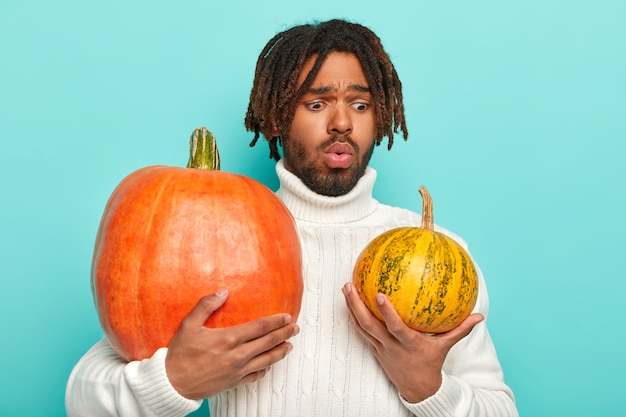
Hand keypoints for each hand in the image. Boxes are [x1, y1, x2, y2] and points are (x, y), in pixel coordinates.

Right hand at [165, 288, 298, 399]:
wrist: (172, 383)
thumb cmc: (180, 354)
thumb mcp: (189, 324)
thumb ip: (207, 305)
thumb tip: (223, 291)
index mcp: (229, 338)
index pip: (260, 327)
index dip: (276, 321)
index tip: (286, 317)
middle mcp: (237, 355)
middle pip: (268, 342)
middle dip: (284, 334)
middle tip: (295, 328)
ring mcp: (238, 371)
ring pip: (267, 360)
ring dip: (281, 351)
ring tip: (290, 345)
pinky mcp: (234, 383)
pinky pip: (256, 376)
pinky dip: (266, 369)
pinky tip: (269, 365)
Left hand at [342, 282, 482, 402]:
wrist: (418, 389)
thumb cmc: (432, 363)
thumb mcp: (446, 346)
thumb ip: (460, 330)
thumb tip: (478, 316)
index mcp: (408, 343)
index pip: (395, 327)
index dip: (386, 312)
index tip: (378, 294)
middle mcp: (391, 346)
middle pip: (369, 325)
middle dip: (357, 306)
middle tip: (349, 286)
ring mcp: (380, 348)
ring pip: (361, 327)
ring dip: (351, 308)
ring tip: (346, 288)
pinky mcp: (375, 349)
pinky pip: (361, 332)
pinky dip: (354, 317)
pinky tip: (350, 303)